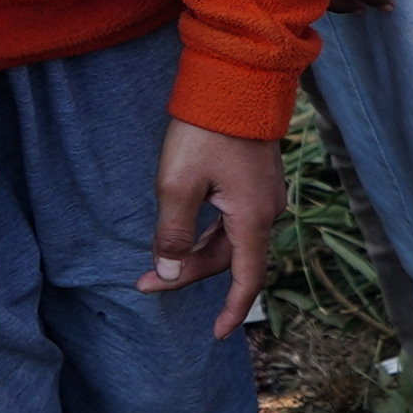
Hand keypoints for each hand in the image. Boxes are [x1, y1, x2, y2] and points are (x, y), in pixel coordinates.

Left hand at [138, 119, 286, 327]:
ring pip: (231, 238)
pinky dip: (208, 232)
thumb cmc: (204, 130)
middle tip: (145, 281)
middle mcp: (267, 209)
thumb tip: (169, 271)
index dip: (232, 310)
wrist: (235, 78)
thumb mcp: (177, 184)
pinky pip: (235, 219)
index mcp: (252, 217)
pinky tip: (183, 228)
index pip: (246, 279)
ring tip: (156, 259)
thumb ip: (172, 233)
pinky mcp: (256, 178)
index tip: (216, 334)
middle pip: (231, 258)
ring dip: (196, 252)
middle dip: (189, 273)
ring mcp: (265, 192)